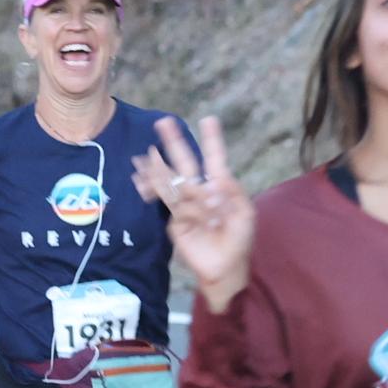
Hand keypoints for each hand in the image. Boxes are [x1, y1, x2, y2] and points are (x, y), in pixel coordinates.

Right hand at [132, 115, 253, 307]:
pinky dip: (162, 193)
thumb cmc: (238, 241)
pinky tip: (142, 181)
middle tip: (163, 122)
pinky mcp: (175, 219)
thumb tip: (218, 177)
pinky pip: (172, 204)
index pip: (214, 159)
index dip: (211, 140)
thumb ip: (234, 194)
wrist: (224, 268)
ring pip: (170, 180)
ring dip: (158, 166)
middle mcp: (201, 191)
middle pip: (186, 162)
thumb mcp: (245, 216)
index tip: (208, 119)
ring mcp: (186, 204)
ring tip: (143, 155)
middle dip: (175, 143)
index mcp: (220, 187)